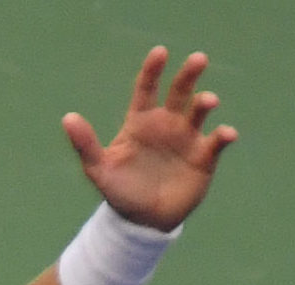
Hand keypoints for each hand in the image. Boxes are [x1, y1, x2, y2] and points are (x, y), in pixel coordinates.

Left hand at [63, 47, 237, 231]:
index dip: (153, 70)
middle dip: (189, 75)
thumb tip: (68, 117)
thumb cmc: (119, 191)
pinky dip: (224, 135)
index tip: (160, 52)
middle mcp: (166, 125)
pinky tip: (226, 134)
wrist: (142, 221)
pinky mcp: (204, 157)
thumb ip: (85, 143)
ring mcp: (186, 139)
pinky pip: (217, 141)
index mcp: (140, 122)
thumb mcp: (99, 168)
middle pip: (179, 92)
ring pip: (199, 113)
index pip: (146, 89)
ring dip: (205, 104)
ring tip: (207, 101)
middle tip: (199, 58)